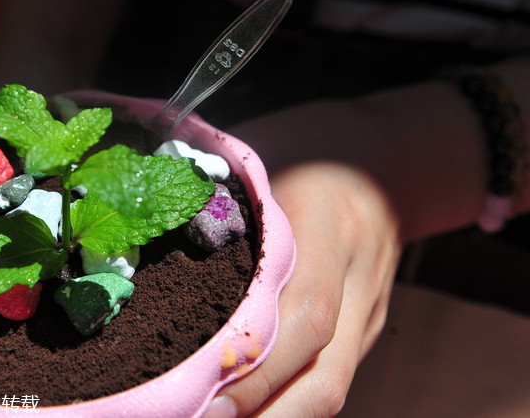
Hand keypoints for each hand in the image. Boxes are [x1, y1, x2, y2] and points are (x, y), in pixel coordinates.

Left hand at [206, 162, 401, 416]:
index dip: (257, 369)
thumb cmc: (307, 145)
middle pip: (327, 376)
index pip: (307, 316)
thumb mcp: (267, 157)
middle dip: (266, 414)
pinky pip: (331, 372)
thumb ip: (227, 207)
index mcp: (332, 225)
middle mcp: (362, 276)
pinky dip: (288, 400)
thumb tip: (149, 250)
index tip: (206, 399)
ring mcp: (372, 305)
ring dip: (277, 415)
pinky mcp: (368, 322)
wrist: (385, 154)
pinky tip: (246, 406)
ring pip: (333, 385)